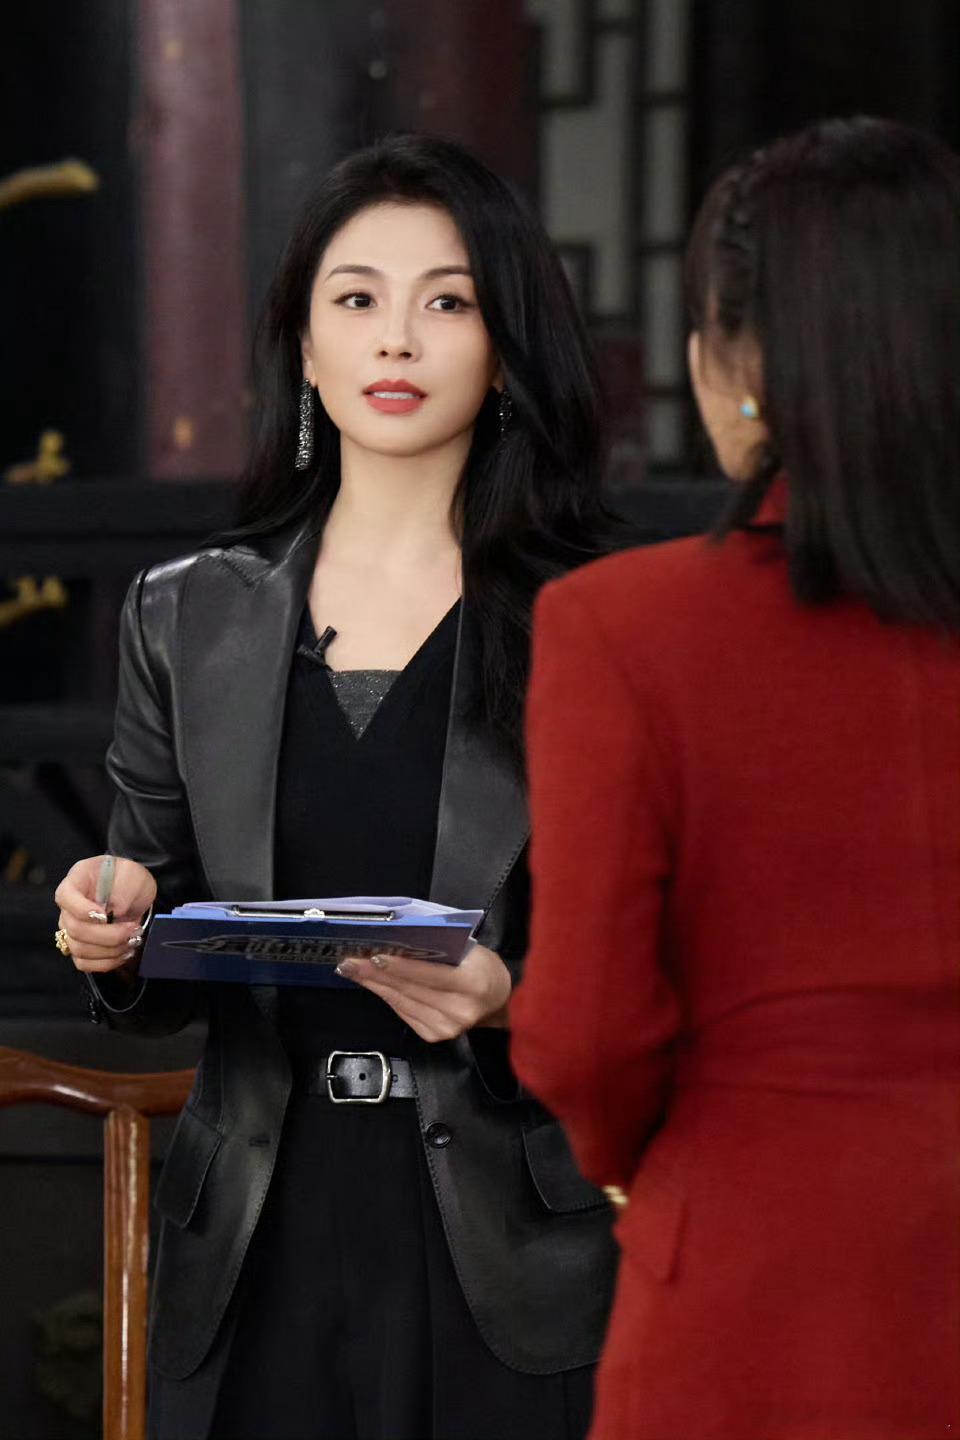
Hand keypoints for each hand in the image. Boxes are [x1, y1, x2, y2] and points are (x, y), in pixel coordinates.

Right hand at [54, 855, 156, 975]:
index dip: (81, 909)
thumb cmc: (129, 877)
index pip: (65, 897)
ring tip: (133, 940)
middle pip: (75, 929)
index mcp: (76, 881)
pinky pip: (84, 964)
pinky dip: (107, 962)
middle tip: (133, 930)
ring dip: (110, 950)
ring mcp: (71, 930)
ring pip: (79, 950)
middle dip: (108, 935)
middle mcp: (68, 908)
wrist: (133, 892)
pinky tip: (125, 952)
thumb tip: (117, 911)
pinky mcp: (80, 947)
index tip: (106, 915)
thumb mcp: (133, 874)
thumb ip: (124, 889)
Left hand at [336, 943, 511, 1042]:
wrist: (499, 1001)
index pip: (429, 974)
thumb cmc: (483, 968)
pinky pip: (403, 1012)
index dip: (399, 966)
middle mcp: (458, 1011)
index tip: (373, 956)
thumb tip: (398, 940)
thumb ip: (439, 947)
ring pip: (401, 1002)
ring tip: (353, 970)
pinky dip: (386, 996)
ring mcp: (445, 1027)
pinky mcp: (433, 1035)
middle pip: (409, 989)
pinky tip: (372, 983)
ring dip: (375, 985)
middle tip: (350, 960)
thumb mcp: (470, 950)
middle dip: (375, 973)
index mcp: (473, 983)